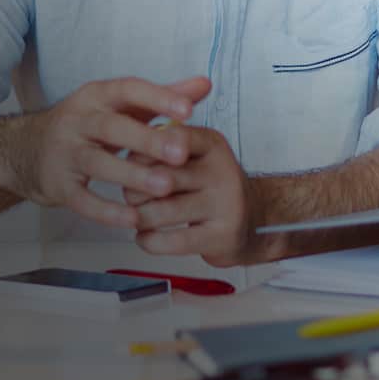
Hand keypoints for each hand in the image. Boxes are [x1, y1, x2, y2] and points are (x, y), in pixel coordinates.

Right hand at [3, 76, 209, 227]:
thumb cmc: (89, 124)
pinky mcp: (58, 184)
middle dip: (148, 140)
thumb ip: (164, 96)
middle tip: (181, 152)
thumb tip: (205, 84)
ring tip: (165, 187)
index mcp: (98, 95)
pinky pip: (82, 199)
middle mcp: (79, 120)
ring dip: (132, 175)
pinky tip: (134, 218)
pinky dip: (107, 210)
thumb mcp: (121, 105)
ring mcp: (66, 152)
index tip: (189, 110)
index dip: (158, 99)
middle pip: (113, 128)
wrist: (25, 149)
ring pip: (99, 164)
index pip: (128, 90)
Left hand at [125, 127, 261, 265]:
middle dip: (136, 190)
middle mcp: (222, 169)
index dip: (146, 151)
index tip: (132, 164)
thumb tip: (125, 163)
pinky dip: (150, 241)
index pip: (175, 138)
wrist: (253, 218)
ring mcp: (225, 203)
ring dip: (140, 217)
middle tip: (130, 197)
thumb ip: (163, 153)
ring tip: (136, 218)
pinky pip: (175, 241)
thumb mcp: (195, 157)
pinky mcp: (223, 235)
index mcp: (212, 144)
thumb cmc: (209, 185)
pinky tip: (144, 237)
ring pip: (165, 211)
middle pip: (164, 177)